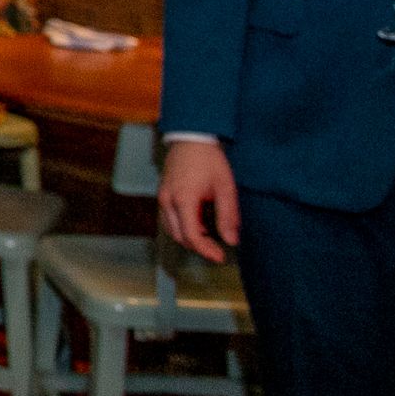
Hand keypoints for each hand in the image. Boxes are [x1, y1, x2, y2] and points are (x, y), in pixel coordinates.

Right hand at [157, 139, 238, 264]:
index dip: (206, 250)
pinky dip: (182, 228)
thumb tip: (231, 240)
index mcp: (183, 199)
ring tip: (210, 238)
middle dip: (199, 246)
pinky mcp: (163, 195)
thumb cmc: (208, 160)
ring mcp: (162, 198)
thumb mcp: (225, 187)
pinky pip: (169, 220)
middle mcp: (167, 201)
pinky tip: (199, 225)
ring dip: (190, 238)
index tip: (220, 257)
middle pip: (179, 236)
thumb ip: (227, 215)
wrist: (191, 138)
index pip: (191, 235)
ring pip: (171, 230)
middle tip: (218, 250)